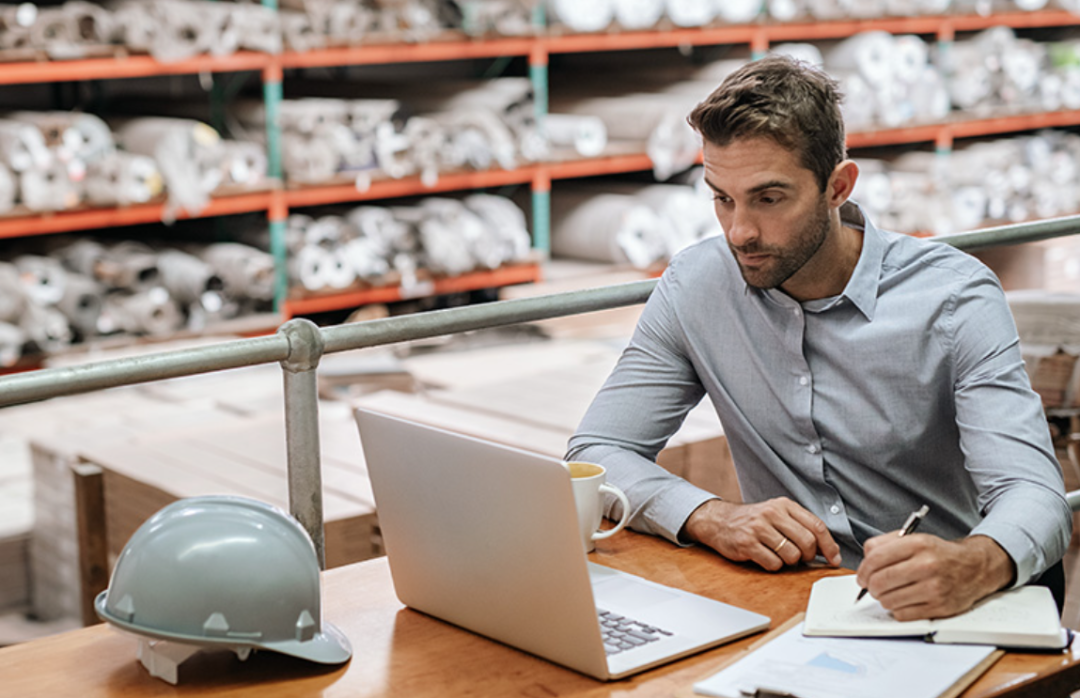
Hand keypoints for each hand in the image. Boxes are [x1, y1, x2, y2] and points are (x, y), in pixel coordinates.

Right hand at [681, 498, 841, 571]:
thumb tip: (828, 550)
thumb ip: (800, 526)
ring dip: (789, 562)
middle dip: (808, 556)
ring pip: (792, 555)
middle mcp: (772, 513)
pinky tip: (765, 557)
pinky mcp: (747, 544)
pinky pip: (774, 564)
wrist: (718, 521)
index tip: (834, 558)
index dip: (829, 545)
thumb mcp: (776, 514)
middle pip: (807, 542)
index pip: (816, 525)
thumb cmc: (753, 521)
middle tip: (800, 557)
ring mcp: (758, 528)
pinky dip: (773, 566)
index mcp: (783, 505)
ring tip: (779, 555)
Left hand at [855, 533, 1014, 619]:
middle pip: (879, 581)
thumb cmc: (939, 554)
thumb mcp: (913, 538)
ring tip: (891, 592)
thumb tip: (864, 560)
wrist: (974, 567)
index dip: (863, 570)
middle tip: (872, 586)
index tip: (862, 576)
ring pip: (888, 600)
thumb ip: (884, 544)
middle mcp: (927, 565)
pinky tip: (904, 600)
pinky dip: (897, 609)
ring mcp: (934, 588)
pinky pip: (902, 614)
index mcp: (918, 544)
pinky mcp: (939, 607)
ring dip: (883, 598)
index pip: (875, 559)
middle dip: (870, 586)